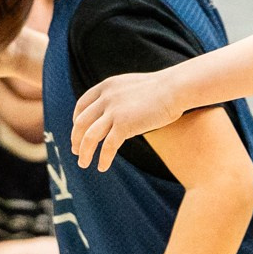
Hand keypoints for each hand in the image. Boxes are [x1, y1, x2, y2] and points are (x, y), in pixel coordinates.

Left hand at [70, 71, 187, 171]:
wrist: (176, 88)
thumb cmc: (162, 89)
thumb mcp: (133, 86)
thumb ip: (120, 96)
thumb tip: (116, 110)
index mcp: (107, 86)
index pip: (81, 105)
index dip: (76, 120)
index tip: (78, 132)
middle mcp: (106, 98)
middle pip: (81, 122)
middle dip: (76, 139)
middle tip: (76, 151)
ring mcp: (114, 111)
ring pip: (89, 136)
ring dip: (84, 152)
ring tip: (83, 163)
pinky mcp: (125, 125)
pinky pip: (108, 146)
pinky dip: (103, 158)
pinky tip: (102, 167)